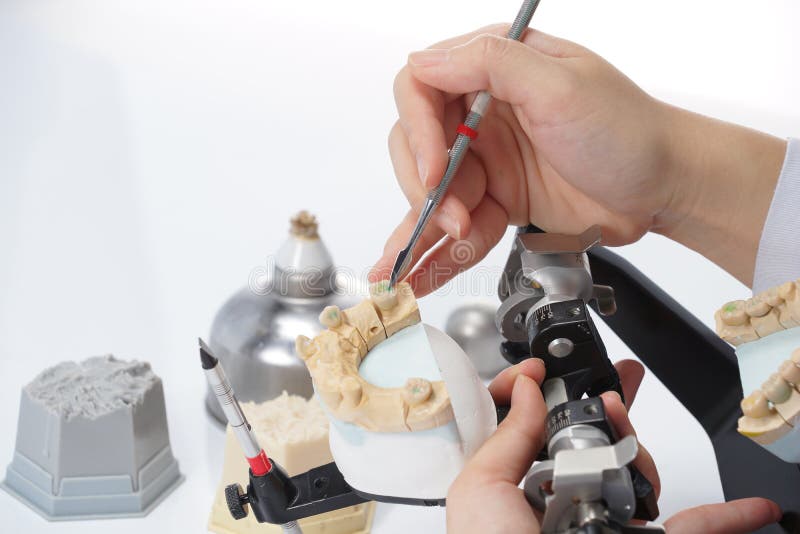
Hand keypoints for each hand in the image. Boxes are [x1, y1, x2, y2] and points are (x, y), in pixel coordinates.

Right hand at [372, 26, 784, 292]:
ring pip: (432, 192)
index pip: (421, 89)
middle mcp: (483, 112)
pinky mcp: (498, 199)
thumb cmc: (629, 132)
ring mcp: (489, 159)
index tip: (436, 169)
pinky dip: (437, 252)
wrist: (665, 189)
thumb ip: (490, 63)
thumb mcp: (561, 85)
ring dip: (426, 227)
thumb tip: (425, 60)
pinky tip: (420, 273)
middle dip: (425, 187)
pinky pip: (456, 225)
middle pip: (417, 147)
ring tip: (423, 259)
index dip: (418, 131)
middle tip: (450, 216)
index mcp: (495, 70)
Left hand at [446, 359, 781, 533]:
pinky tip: (747, 507)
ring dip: (637, 446)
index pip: (534, 432)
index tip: (543, 369)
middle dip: (607, 407)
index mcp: (518, 492)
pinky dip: (724, 518)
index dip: (540, 396)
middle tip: (619, 377)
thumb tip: (524, 388)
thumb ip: (506, 436)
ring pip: (635, 473)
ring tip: (626, 433)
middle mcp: (564, 506)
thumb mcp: (481, 490)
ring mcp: (607, 527)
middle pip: (592, 444)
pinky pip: (692, 529)